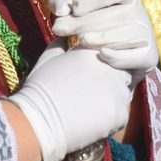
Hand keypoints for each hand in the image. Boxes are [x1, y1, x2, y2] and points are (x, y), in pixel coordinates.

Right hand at [5, 45, 132, 160]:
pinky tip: (90, 122)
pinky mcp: (120, 113)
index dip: (101, 70)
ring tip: (89, 110)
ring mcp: (118, 90)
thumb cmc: (39, 89)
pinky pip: (121, 117)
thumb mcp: (47, 60)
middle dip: (111, 84)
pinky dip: (109, 121)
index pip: (111, 57)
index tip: (87, 80)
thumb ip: (59, 45)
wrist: (38, 121)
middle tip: (90, 97)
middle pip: (122, 75)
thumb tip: (64, 38)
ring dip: (112, 102)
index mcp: (95, 51)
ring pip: (123, 95)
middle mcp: (111, 67)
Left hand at [49, 0, 158, 85]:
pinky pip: (136, 56)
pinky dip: (119, 57)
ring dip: (101, 38)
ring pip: (125, 35)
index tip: (74, 8)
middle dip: (85, 22)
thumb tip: (62, 10)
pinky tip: (102, 55)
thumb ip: (60, 1)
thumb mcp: (70, 8)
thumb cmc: (87, 25)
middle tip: (60, 29)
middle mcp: (140, 11)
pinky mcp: (149, 56)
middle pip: (116, 14)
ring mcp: (146, 34)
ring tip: (81, 41)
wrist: (106, 59)